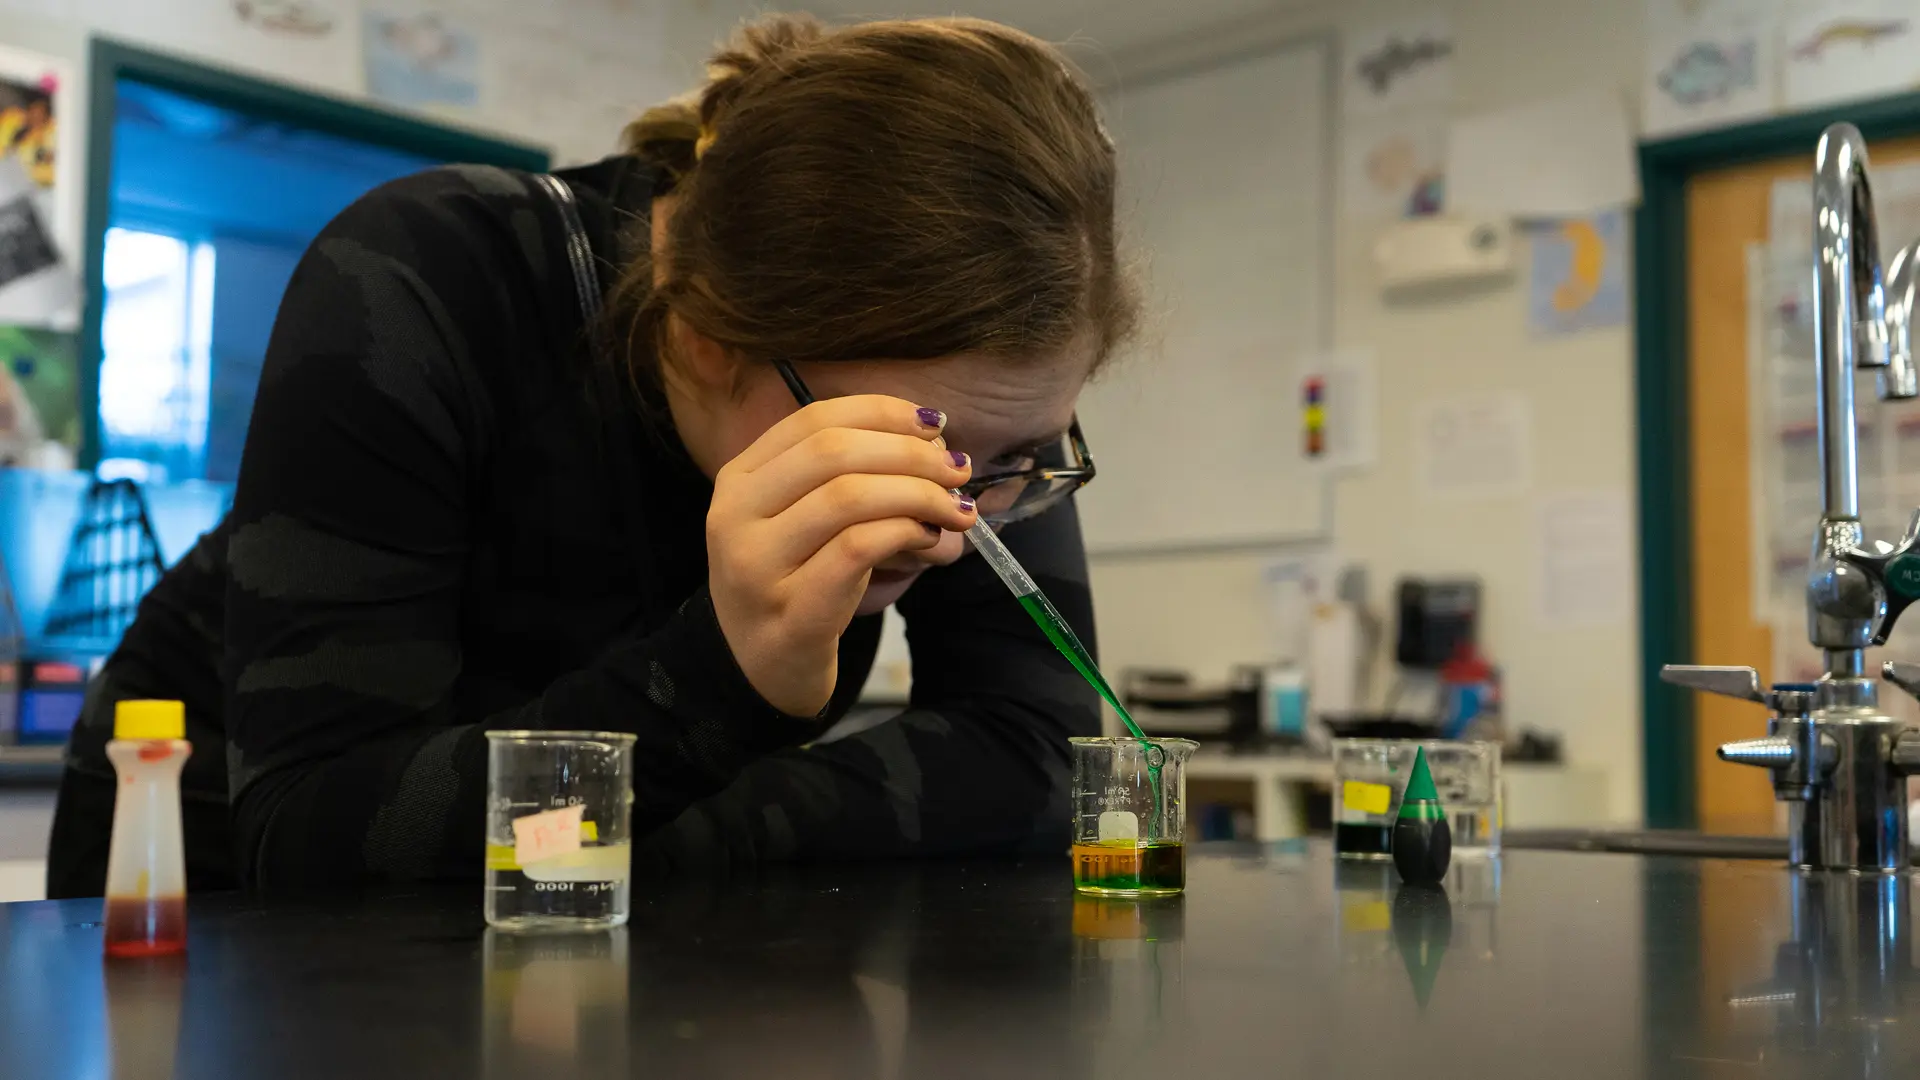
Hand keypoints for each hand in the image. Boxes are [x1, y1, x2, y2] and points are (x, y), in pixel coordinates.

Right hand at [707, 395, 975, 715]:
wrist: (763, 668)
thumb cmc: (799, 581)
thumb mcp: (805, 516)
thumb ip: (848, 473)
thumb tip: (931, 437)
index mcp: (740, 478)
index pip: (813, 419)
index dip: (881, 412)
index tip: (935, 424)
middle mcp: (734, 515)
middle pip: (832, 452)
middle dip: (908, 454)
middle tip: (956, 471)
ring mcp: (755, 566)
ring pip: (847, 498)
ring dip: (918, 495)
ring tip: (956, 510)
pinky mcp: (789, 611)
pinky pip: (856, 550)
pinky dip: (905, 532)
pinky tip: (930, 540)